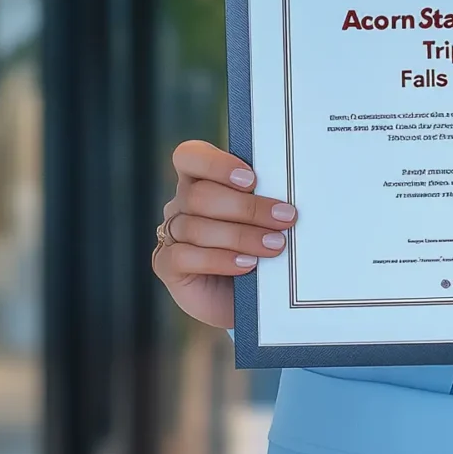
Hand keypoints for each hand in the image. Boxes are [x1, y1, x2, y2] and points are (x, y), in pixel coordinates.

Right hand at [152, 140, 295, 330]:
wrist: (250, 297)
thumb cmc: (259, 251)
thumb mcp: (264, 221)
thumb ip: (264, 202)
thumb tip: (286, 198)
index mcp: (200, 180)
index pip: (191, 156)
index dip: (216, 164)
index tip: (252, 180)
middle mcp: (181, 204)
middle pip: (200, 195)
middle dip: (246, 208)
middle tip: (283, 218)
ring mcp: (171, 234)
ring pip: (196, 226)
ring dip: (240, 236)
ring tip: (273, 246)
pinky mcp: (166, 264)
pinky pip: (185, 256)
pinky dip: (220, 259)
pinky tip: (246, 265)